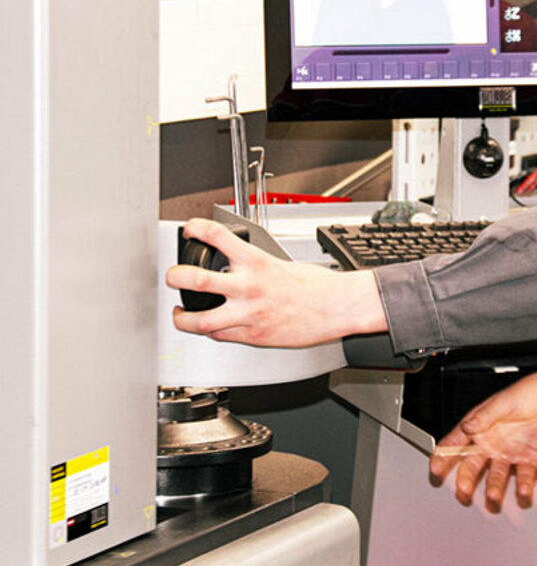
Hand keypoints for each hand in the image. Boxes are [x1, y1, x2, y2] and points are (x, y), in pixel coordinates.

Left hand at [166, 217, 386, 346]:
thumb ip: (255, 266)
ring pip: (200, 321)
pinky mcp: (252, 336)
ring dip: (182, 318)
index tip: (189, 228)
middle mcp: (248, 288)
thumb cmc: (316, 287)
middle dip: (176, 277)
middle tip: (171, 276)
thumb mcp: (282, 263)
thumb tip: (236, 264)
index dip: (197, 229)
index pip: (219, 237)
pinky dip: (212, 331)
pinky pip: (220, 336)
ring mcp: (248, 314)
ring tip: (178, 313)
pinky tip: (212, 327)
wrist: (335, 308)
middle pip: (197, 280)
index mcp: (257, 263)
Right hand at [429, 358, 536, 510]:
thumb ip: (484, 416)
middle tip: (463, 492)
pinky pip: (523, 480)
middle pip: (472, 466)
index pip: (456, 443)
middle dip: (465, 481)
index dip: (443, 456)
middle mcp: (492, 443)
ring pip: (496, 477)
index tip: (435, 469)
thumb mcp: (504, 402)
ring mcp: (509, 454)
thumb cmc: (531, 392)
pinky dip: (523, 490)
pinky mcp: (529, 462)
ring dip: (493, 489)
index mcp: (481, 426)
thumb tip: (466, 427)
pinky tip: (522, 495)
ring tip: (493, 498)